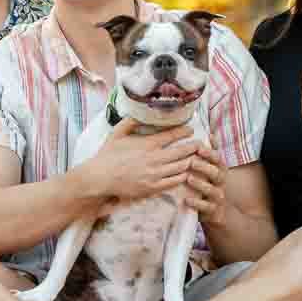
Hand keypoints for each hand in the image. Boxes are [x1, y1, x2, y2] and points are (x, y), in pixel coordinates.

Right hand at [84, 118, 201, 202]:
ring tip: (198, 158)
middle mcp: (154, 159)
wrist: (100, 178)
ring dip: (191, 161)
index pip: (171, 135)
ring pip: (181, 167)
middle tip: (201, 144)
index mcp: (147, 144)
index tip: (191, 129)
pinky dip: (183, 177)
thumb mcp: (116, 134)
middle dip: (194, 147)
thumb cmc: (107, 156)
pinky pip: (174, 182)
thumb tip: (138, 112)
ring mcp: (155, 174)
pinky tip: (187, 174)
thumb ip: (129, 122)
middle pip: (182, 151)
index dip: (184, 131)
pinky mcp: (153, 188)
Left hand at [184, 143, 226, 219]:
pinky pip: (206, 207)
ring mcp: (218, 197)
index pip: (218, 160)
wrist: (220, 214)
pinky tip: (187, 200)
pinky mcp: (213, 211)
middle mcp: (221, 183)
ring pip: (212, 190)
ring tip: (189, 178)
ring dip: (200, 184)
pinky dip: (197, 204)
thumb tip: (210, 134)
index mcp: (220, 171)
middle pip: (217, 173)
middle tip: (192, 161)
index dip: (211, 153)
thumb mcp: (212, 170)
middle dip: (205, 166)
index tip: (200, 146)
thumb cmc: (211, 186)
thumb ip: (211, 155)